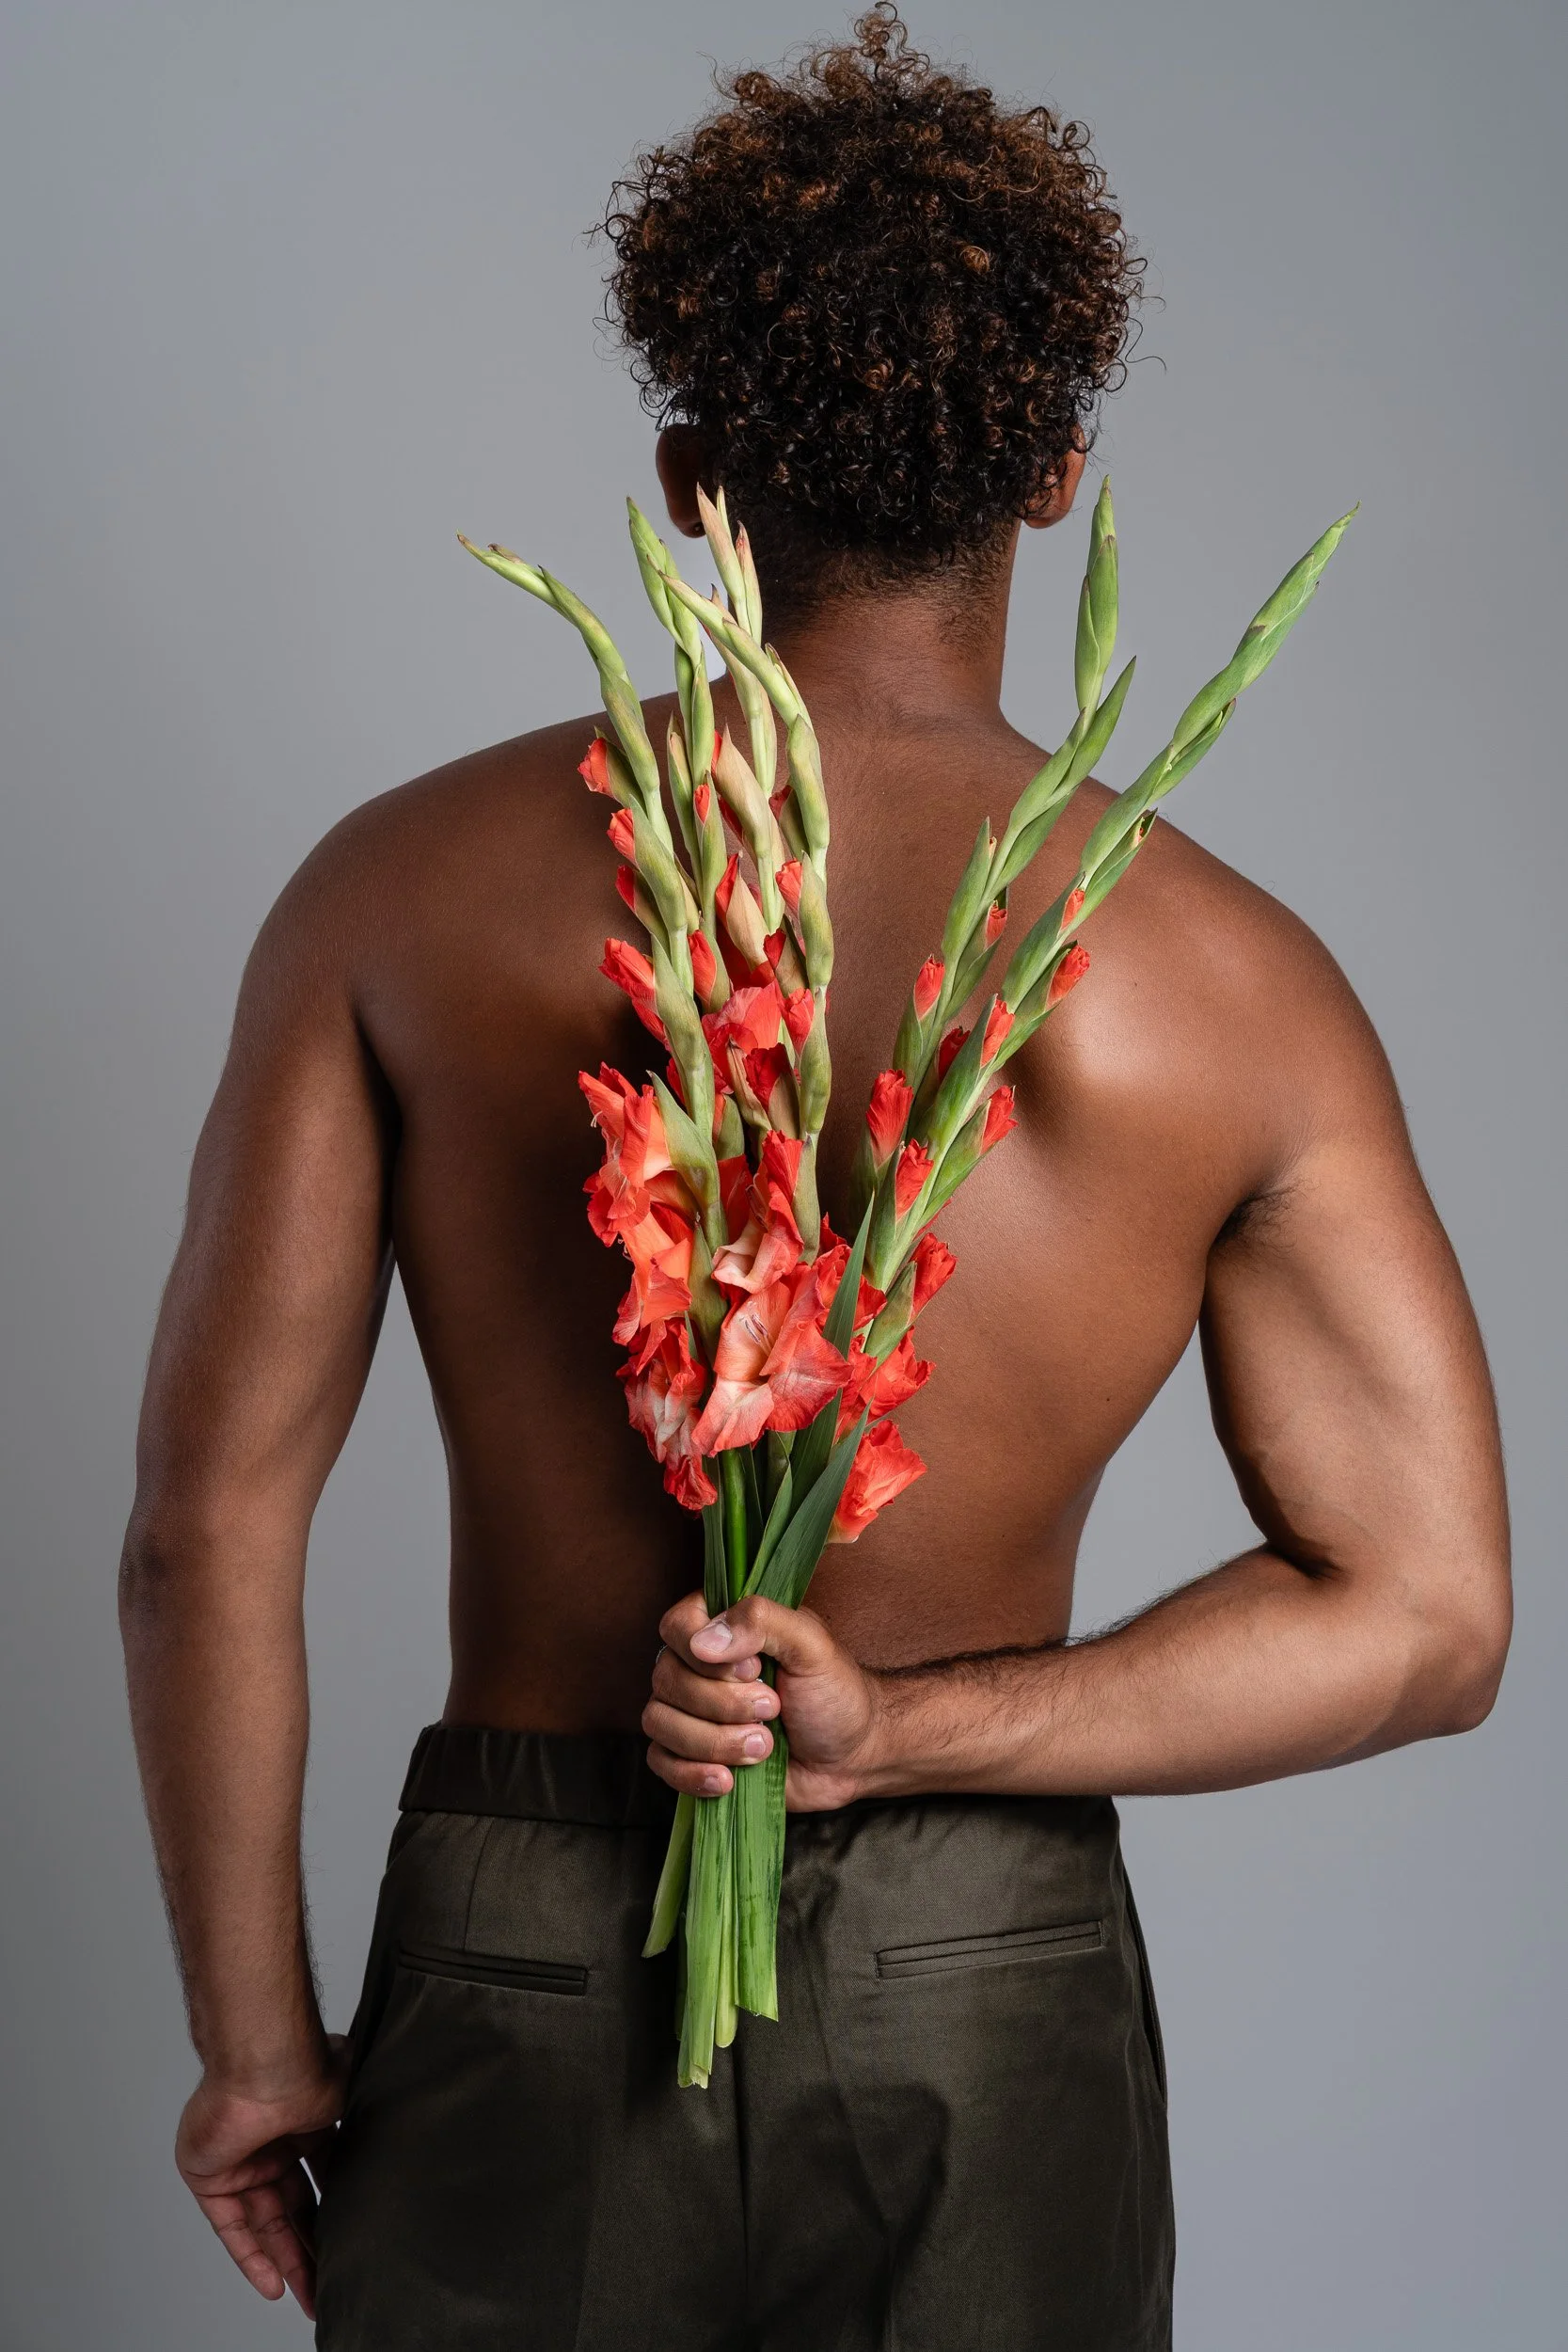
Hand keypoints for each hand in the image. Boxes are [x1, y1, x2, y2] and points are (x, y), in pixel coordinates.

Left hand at [175, 2039, 348, 2317]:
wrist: (265, 2065)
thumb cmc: (309, 2068)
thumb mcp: (350, 2099)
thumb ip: (361, 2120)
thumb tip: (394, 2123)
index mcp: (303, 2123)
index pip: (320, 2179)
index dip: (336, 2212)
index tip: (355, 2239)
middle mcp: (270, 2144)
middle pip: (293, 2209)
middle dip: (312, 2247)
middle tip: (330, 2282)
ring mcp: (239, 2161)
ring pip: (264, 2223)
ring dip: (286, 2261)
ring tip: (310, 2295)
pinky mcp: (210, 2177)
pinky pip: (230, 2227)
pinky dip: (250, 2257)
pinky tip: (273, 2284)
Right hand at [644, 1593, 881, 1811]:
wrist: (851, 1756)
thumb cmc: (834, 1692)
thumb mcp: (811, 1644)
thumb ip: (762, 1622)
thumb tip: (703, 1642)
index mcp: (722, 1626)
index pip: (676, 1626)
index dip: (708, 1656)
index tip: (755, 1670)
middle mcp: (697, 1665)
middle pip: (666, 1679)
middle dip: (723, 1705)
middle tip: (773, 1709)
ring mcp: (691, 1712)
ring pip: (659, 1722)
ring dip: (714, 1742)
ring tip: (763, 1747)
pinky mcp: (691, 1754)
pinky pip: (660, 1761)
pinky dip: (691, 1774)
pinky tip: (728, 1780)